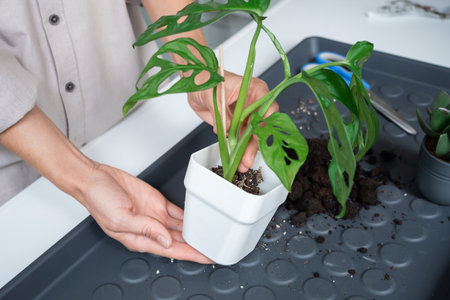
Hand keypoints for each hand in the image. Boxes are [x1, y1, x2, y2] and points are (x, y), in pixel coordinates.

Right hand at [79, 163, 212, 263]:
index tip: (207, 258)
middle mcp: (150, 229)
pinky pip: (177, 212)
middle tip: (217, 247)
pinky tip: (200, 218)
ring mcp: (154, 216)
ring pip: (181, 228)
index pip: (172, 251)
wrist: (95, 178)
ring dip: (196, 232)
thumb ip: (145, 229)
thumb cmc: (99, 200)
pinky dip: (189, 216)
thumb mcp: (120, 218)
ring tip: (213, 235)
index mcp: (140, 238)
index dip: (191, 255)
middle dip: (198, 246)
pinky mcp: (157, 203)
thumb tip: (166, 239)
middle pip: (180, 241)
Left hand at [187, 71, 278, 171]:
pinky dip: (236, 149)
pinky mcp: (235, 125)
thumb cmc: (206, 78)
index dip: (265, 121)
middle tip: (248, 157)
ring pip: (249, 136)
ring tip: (242, 164)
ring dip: (246, 151)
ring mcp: (243, 115)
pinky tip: (235, 158)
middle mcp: (251, 104)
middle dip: (254, 144)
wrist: (194, 85)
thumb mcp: (213, 93)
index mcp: (252, 89)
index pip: (267, 105)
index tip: (259, 134)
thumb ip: (222, 111)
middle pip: (259, 126)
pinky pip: (238, 139)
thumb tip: (228, 127)